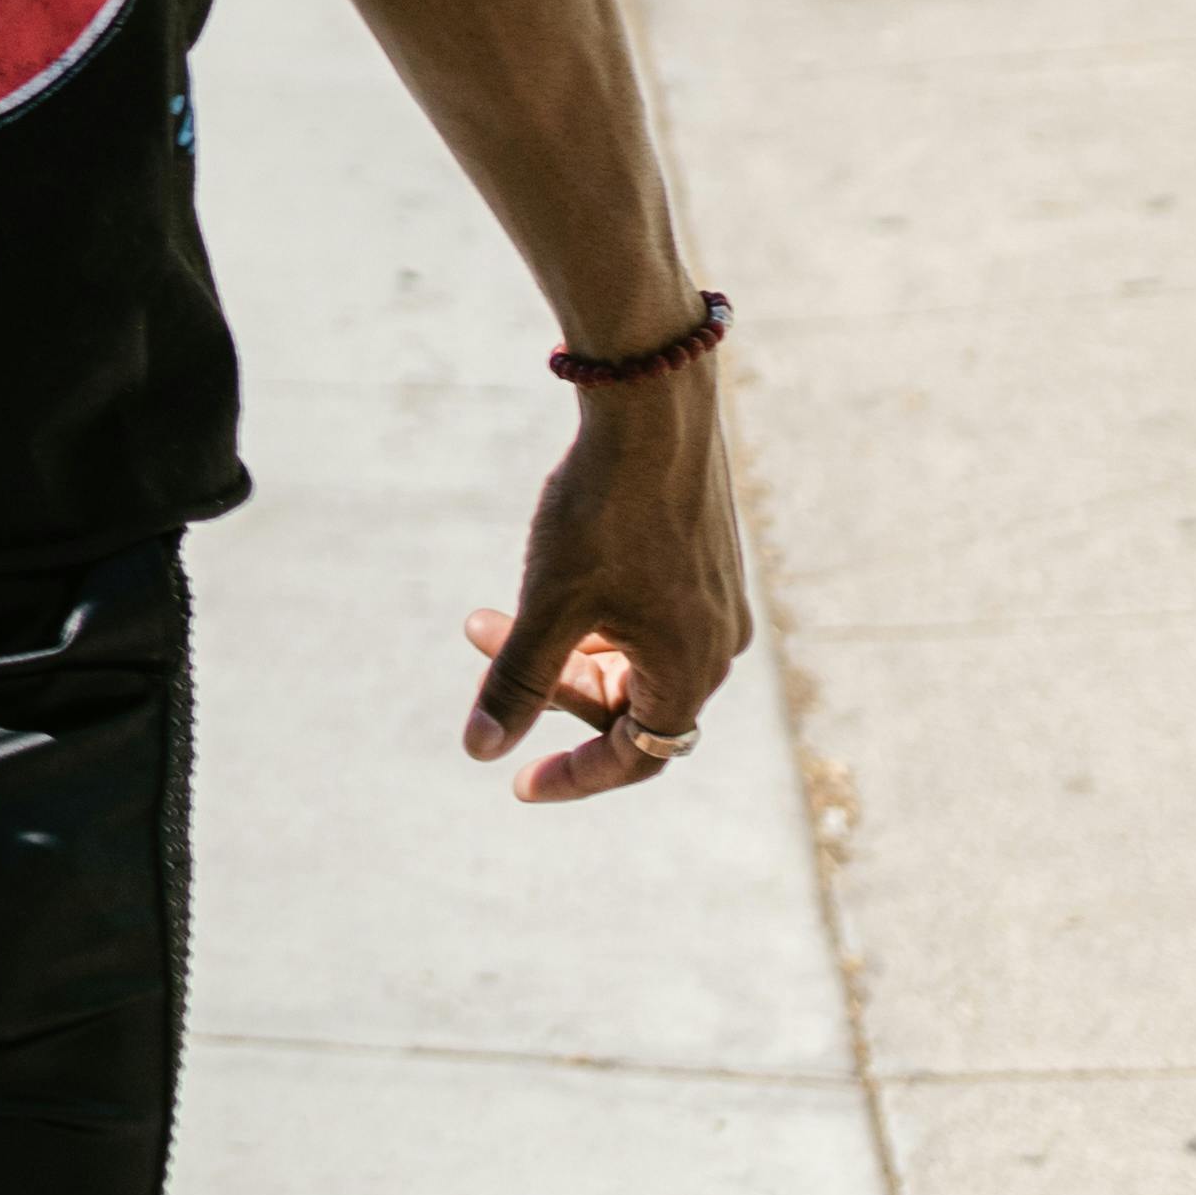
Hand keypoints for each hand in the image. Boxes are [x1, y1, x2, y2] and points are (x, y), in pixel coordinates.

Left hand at [465, 366, 749, 801]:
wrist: (652, 409)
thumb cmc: (603, 512)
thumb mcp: (549, 606)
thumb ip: (518, 683)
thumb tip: (482, 751)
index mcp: (690, 670)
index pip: (635, 757)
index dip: (575, 777)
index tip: (518, 785)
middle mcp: (717, 644)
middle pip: (626, 705)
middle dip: (547, 684)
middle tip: (478, 635)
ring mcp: (715, 602)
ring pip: (628, 657)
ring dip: (560, 644)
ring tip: (485, 611)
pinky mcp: (704, 563)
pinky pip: (643, 618)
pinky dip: (590, 615)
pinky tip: (548, 575)